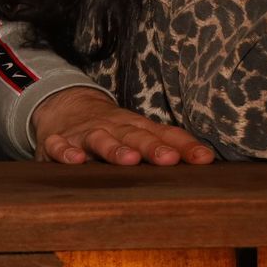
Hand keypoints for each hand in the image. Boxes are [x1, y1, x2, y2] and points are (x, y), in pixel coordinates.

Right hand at [30, 86, 214, 164]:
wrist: (63, 105)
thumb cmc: (112, 127)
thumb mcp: (140, 131)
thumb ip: (170, 143)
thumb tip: (208, 158)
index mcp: (136, 127)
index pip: (164, 135)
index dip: (183, 146)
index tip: (203, 159)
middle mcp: (113, 129)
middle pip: (134, 136)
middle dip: (151, 147)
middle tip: (168, 159)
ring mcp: (85, 134)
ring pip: (100, 140)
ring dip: (114, 148)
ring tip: (128, 159)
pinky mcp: (57, 141)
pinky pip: (59, 146)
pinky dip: (65, 152)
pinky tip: (75, 161)